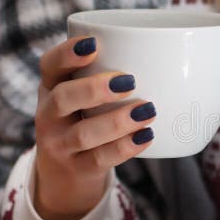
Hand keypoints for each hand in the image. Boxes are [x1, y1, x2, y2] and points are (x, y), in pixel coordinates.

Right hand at [34, 36, 155, 219]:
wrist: (65, 174)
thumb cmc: (86, 120)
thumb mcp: (85, 96)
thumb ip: (109, 75)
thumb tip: (170, 54)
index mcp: (51, 87)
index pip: (50, 66)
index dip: (67, 53)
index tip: (94, 44)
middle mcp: (49, 115)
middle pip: (61, 99)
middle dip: (93, 89)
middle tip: (128, 81)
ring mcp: (60, 145)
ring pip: (83, 134)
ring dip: (117, 121)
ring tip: (148, 111)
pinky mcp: (77, 169)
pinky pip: (100, 159)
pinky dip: (125, 147)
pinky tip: (146, 136)